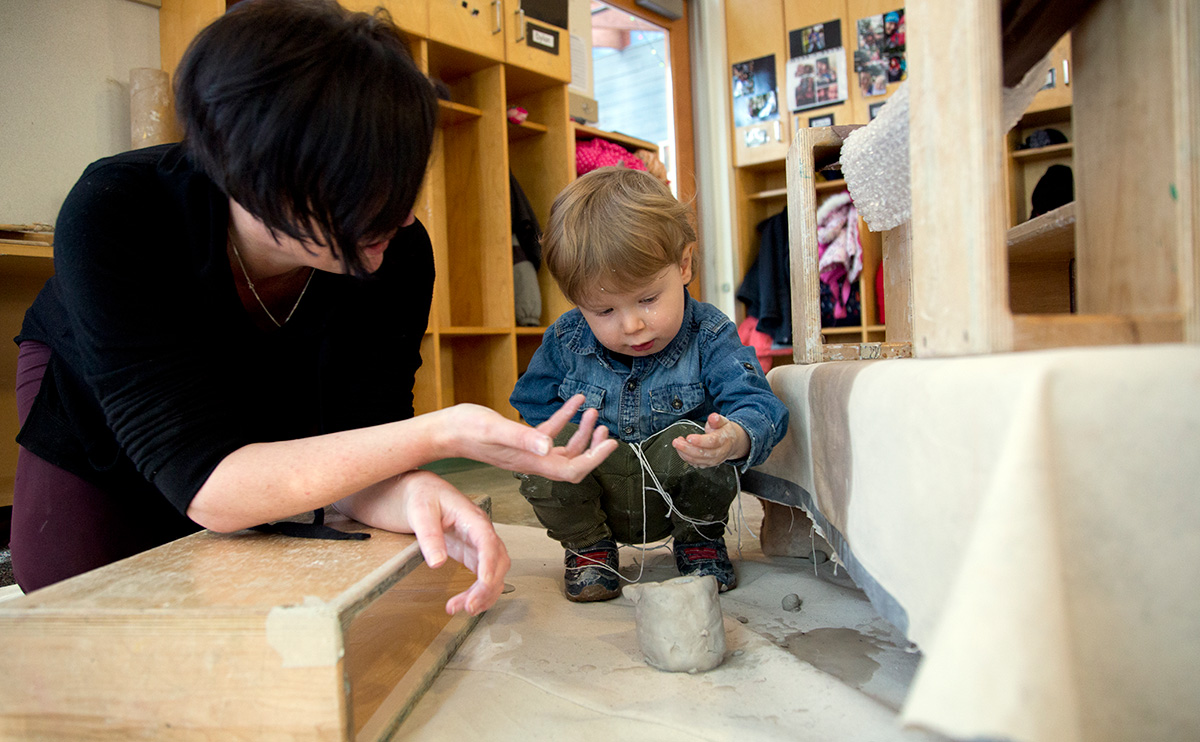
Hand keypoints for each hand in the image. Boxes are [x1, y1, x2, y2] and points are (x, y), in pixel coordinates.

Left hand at [394, 469, 511, 614]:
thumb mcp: (420, 512)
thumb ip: (429, 536)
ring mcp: (478, 544)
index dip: (489, 564)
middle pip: (498, 562)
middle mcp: (481, 532)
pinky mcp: (471, 554)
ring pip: (494, 573)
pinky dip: (480, 592)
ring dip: (484, 593)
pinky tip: (468, 603)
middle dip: (488, 586)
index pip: (488, 542)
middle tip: (469, 605)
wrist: (418, 492)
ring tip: (463, 608)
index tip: (484, 582)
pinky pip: (484, 577)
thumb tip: (437, 562)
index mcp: (472, 517)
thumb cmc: (422, 495)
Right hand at [441, 395, 617, 481]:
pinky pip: (549, 434)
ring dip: (582, 433)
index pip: (572, 471)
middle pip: (573, 463)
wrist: (444, 431)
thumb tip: (549, 444)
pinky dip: (564, 419)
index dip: (594, 460)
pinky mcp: (521, 442)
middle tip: (607, 431)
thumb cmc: (465, 430)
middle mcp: (532, 461)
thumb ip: (523, 437)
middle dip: (593, 448)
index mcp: (531, 462)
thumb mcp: (495, 429)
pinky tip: (573, 403)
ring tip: (592, 412)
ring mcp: (528, 453)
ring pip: (564, 450)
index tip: (611, 445)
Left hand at [671, 413, 749, 467]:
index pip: (712, 442)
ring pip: (697, 460)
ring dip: (684, 453)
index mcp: (724, 440)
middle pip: (703, 453)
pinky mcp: (708, 464)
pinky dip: (686, 458)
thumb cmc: (724, 431)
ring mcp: (713, 460)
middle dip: (687, 448)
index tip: (689, 437)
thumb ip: (716, 419)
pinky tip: (681, 450)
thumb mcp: (723, 422)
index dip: (700, 441)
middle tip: (676, 442)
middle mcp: (719, 452)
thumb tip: (713, 417)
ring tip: (677, 444)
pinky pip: (695, 464)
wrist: (732, 443)